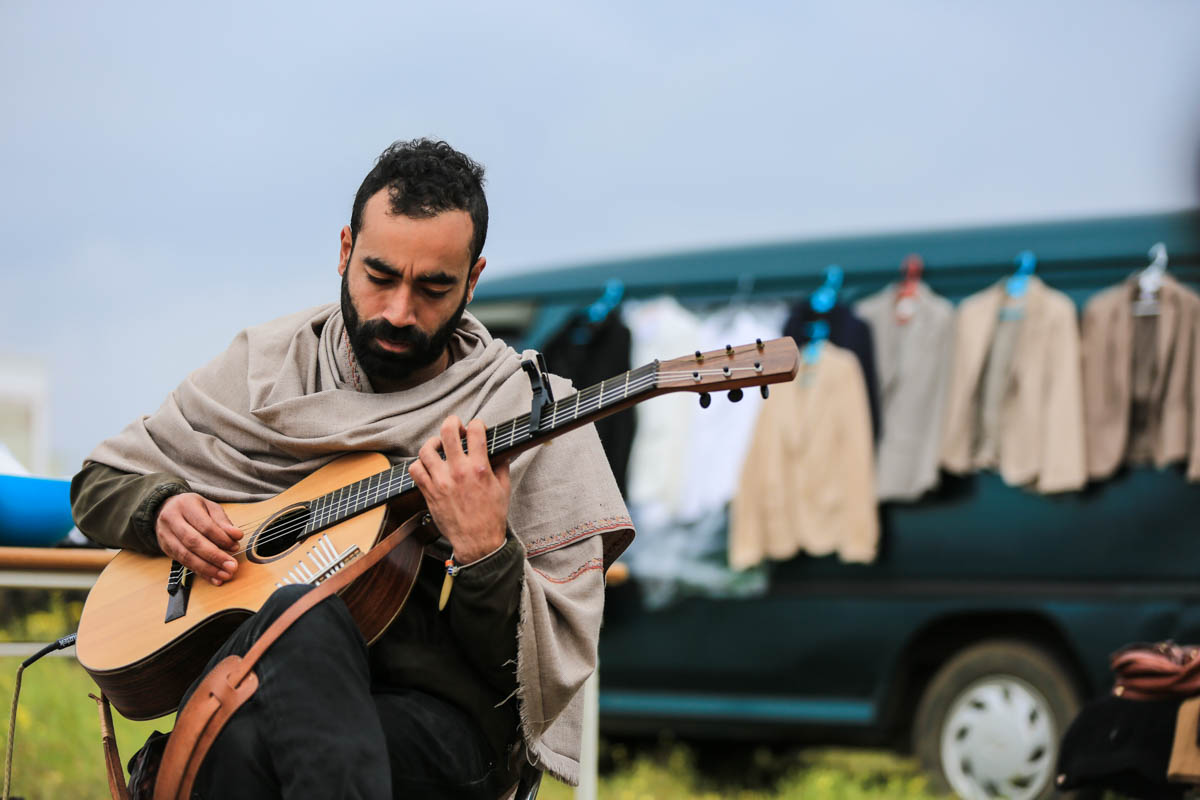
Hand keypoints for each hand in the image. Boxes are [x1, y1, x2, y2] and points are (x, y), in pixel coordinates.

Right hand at [156, 493, 243, 585]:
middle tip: (231, 566)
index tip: (235, 546)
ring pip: (186, 556)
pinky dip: (200, 573)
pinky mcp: (166, 549)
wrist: (167, 509)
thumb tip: (236, 535)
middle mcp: (171, 520)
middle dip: (214, 556)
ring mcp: (166, 536)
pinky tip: (214, 578)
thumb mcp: (210, 507)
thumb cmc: (194, 508)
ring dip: (207, 568)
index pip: (205, 525)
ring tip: (224, 575)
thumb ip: (223, 522)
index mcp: (185, 505)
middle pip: (193, 542)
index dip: (221, 538)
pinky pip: (184, 564)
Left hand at [408, 415, 510, 563]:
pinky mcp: (429, 492)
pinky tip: (428, 465)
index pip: (475, 432)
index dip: (476, 423)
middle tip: (455, 426)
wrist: (477, 541)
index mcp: (478, 469)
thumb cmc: (491, 517)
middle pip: (447, 432)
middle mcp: (458, 472)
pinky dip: (419, 463)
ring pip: (426, 449)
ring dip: (433, 443)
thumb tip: (500, 452)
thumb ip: (501, 466)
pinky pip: (415, 470)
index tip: (476, 427)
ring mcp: (441, 482)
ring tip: (438, 446)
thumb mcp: (503, 488)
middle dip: (452, 422)